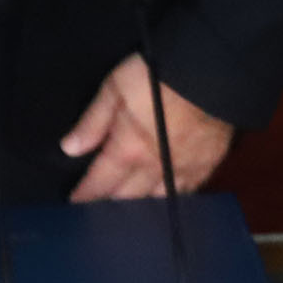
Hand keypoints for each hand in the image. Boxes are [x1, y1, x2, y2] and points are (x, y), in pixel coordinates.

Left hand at [59, 54, 231, 201]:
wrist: (212, 72)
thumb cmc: (157, 74)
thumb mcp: (115, 87)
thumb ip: (93, 121)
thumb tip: (70, 149)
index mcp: (128, 151)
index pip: (101, 182)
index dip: (85, 194)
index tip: (74, 204)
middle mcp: (155, 169)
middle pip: (128, 197)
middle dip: (110, 204)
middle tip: (97, 210)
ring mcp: (184, 169)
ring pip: (158, 199)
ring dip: (141, 205)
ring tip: (130, 208)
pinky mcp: (209, 164)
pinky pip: (188, 191)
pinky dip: (173, 197)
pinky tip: (168, 196)